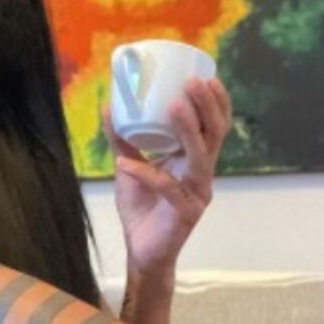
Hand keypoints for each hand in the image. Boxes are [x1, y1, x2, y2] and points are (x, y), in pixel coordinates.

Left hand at [104, 77, 231, 275]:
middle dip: (206, 106)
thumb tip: (108, 104)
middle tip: (192, 82)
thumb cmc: (141, 205)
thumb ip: (121, 138)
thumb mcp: (129, 164)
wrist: (141, 248)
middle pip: (214, 135)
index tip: (206, 75)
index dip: (215, 102)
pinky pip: (167, 188)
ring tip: (175, 106)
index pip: (214, 126)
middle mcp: (202, 173)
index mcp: (194, 159)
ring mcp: (197, 194)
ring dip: (188, 130)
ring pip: (200, 157)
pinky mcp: (185, 213)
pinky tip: (125, 165)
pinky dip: (145, 174)